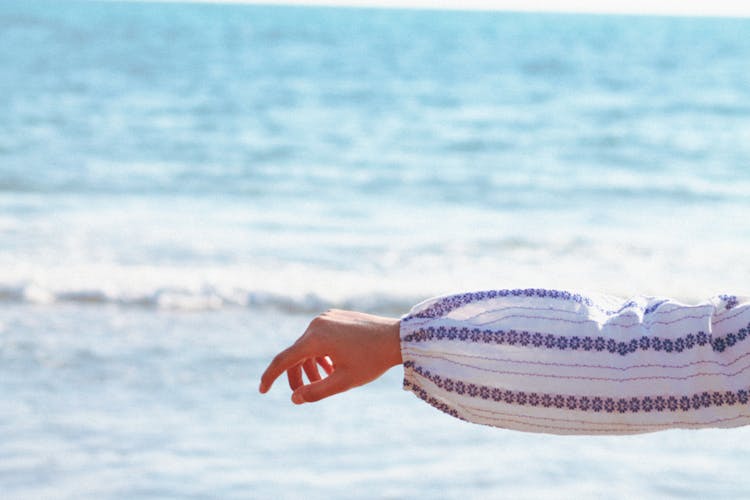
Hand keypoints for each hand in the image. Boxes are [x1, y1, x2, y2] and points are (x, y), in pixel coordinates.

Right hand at [259, 309, 401, 403]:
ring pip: (307, 345)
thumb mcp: (344, 381)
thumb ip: (316, 391)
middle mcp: (316, 324)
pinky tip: (332, 365)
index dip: (270, 377)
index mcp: (315, 339)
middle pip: (296, 354)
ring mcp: (325, 318)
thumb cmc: (372, 361)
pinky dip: (320, 353)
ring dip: (310, 365)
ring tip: (323, 380)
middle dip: (297, 375)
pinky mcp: (334, 316)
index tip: (262, 391)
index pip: (283, 360)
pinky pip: (319, 337)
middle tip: (303, 393)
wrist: (396, 337)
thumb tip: (294, 398)